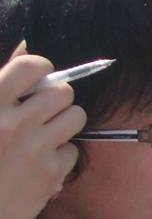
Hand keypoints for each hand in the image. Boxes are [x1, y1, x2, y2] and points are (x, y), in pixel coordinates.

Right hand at [0, 44, 85, 218]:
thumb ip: (2, 84)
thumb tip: (26, 45)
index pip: (30, 66)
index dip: (41, 69)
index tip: (38, 79)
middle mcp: (10, 125)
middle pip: (63, 91)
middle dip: (56, 100)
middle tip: (41, 114)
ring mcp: (32, 149)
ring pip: (77, 115)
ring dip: (65, 123)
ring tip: (44, 136)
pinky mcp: (50, 172)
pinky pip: (73, 148)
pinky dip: (61, 155)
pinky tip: (40, 164)